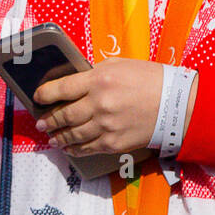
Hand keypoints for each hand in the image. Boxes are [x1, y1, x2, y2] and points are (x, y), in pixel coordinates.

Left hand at [34, 58, 166, 156]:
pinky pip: (87, 148)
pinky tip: (68, 148)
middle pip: (64, 115)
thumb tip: (74, 82)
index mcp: (99, 79)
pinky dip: (75, 149)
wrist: (177, 104)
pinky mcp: (114, 143)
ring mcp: (106, 126)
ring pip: (73, 134)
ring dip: (58, 137)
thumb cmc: (150, 79)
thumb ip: (94, 73)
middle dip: (49, 120)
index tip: (38, 98)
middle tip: (41, 123)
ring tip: (52, 137)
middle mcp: (99, 104)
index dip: (45, 95)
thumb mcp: (120, 65)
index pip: (62, 89)